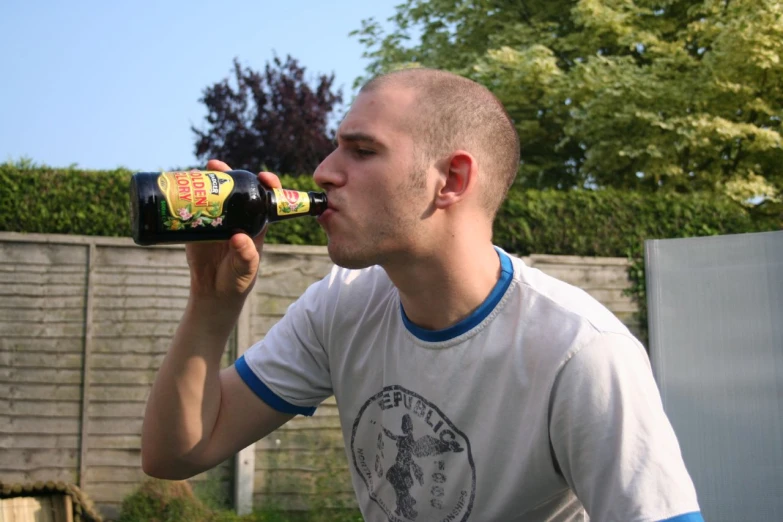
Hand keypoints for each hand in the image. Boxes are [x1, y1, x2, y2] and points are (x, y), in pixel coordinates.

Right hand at [185, 159, 281, 303]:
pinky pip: (192, 206)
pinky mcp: (197, 225)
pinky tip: (179, 187)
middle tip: (215, 166)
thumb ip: (246, 255)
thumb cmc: (237, 280)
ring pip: (213, 193)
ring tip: (195, 173)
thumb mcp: (245, 269)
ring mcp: (216, 219)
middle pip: (235, 188)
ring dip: (204, 180)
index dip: (267, 183)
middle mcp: (237, 216)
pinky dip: (186, 195)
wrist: (213, 292)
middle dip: (226, 174)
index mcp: (256, 223)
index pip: (266, 198)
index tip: (262, 177)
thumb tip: (239, 237)